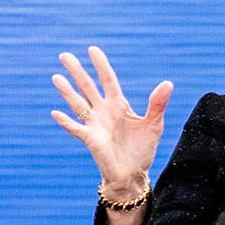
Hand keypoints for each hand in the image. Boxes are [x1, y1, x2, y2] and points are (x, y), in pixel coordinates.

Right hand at [51, 47, 171, 195]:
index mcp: (118, 105)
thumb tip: (168, 83)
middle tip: (64, 55)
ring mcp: (94, 125)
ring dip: (67, 91)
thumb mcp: (154, 125)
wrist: (133, 174)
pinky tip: (56, 113)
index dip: (100, 65)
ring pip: (78, 104)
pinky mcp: (90, 140)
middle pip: (87, 87)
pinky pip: (76, 128)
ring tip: (56, 77)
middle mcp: (103, 111)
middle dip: (76, 72)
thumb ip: (157, 104)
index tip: (92, 50)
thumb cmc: (142, 150)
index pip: (107, 79)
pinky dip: (66, 122)